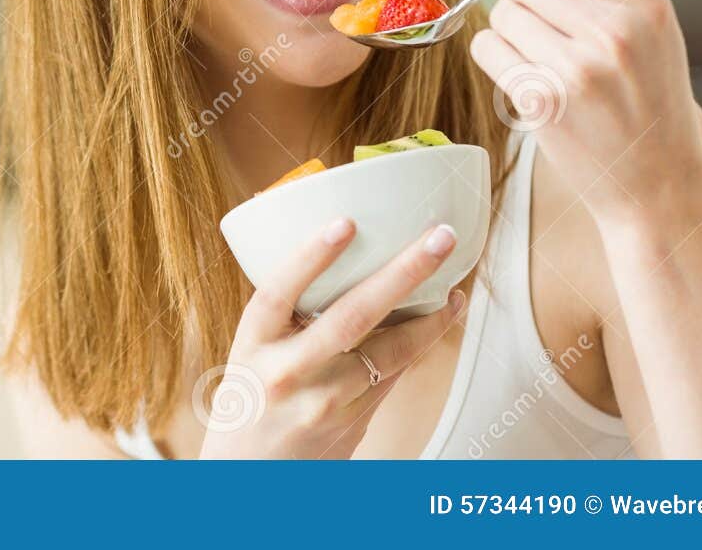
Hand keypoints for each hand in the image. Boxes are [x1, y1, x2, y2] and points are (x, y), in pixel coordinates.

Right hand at [198, 219, 466, 458]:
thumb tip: (344, 256)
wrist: (248, 478)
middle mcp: (287, 373)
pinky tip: (436, 321)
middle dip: (403, 273)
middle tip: (440, 238)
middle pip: (351, 317)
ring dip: (431, 319)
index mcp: (252, 344)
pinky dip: (417, 345)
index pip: (278, 292)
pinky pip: (392, 376)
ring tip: (453, 290)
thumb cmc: (249, 401)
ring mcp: (323, 403)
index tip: (345, 222)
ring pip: (389, 353)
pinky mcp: (352, 423)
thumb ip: (286, 314)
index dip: (311, 256)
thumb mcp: (250, 351)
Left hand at [469, 0, 701, 225]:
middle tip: (546, 19)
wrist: (656, 181)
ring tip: (544, 54)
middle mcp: (613, 34)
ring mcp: (575, 70)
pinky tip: (527, 75)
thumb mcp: (647, 24)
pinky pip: (487, 50)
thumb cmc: (649, 96)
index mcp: (646, 4)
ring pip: (500, 14)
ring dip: (510, 29)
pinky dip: (496, 58)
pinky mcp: (541, 102)